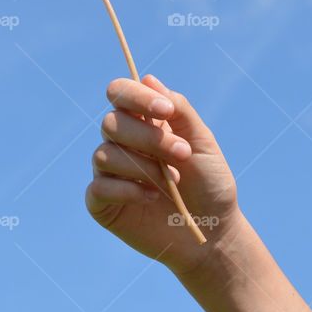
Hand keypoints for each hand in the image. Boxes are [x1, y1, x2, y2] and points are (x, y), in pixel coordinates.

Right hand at [86, 74, 239, 274]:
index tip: (166, 111)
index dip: (136, 96)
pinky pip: (99, 186)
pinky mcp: (101, 202)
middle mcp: (122, 143)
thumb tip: (149, 79)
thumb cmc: (209, 184)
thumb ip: (179, 110)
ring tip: (172, 182)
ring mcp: (110, 173)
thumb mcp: (203, 142)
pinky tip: (152, 197)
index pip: (120, 93)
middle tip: (182, 154)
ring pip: (104, 154)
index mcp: (143, 122)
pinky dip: (128, 189)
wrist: (212, 233)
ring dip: (142, 166)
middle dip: (148, 137)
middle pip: (111, 122)